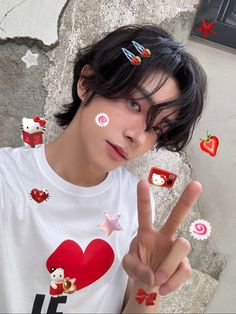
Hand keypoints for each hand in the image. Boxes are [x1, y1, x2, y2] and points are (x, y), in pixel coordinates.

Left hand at [122, 180, 201, 295]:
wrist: (149, 286)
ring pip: (182, 245)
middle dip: (186, 200)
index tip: (141, 182)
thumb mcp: (128, 266)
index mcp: (146, 233)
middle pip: (177, 216)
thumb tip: (154, 276)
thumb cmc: (138, 268)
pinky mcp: (184, 264)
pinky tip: (164, 287)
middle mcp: (164, 236)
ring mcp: (176, 250)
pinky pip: (184, 270)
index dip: (143, 199)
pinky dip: (172, 282)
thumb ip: (135, 268)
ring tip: (158, 278)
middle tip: (196, 184)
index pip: (145, 213)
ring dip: (168, 265)